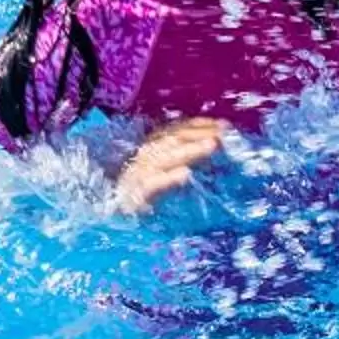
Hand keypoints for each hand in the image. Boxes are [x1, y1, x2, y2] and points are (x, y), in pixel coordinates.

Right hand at [113, 117, 231, 214]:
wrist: (114, 213)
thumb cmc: (145, 192)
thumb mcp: (167, 171)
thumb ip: (188, 157)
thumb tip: (218, 145)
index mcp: (152, 147)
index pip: (176, 129)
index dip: (199, 124)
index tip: (224, 125)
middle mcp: (144, 156)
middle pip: (173, 139)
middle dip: (199, 134)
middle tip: (224, 134)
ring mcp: (137, 174)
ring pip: (164, 157)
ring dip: (189, 149)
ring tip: (212, 145)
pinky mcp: (134, 195)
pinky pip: (152, 184)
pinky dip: (168, 177)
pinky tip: (185, 173)